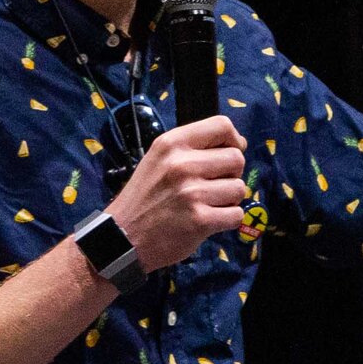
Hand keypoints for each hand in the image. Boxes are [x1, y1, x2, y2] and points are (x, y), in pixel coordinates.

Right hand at [106, 115, 247, 269]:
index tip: (229, 153)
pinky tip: (209, 221)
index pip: (222, 126)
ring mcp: (192, 193)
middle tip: (214, 185)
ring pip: (239, 188)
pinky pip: (236, 214)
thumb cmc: (143, 198)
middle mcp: (182, 164)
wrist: (123, 238)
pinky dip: (228, 220)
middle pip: (236, 159)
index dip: (234, 140)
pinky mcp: (200, 220)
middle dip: (232, 174)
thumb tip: (237, 145)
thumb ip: (191, 149)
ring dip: (229, 199)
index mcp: (171, 144)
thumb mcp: (158, 160)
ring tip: (208, 204)